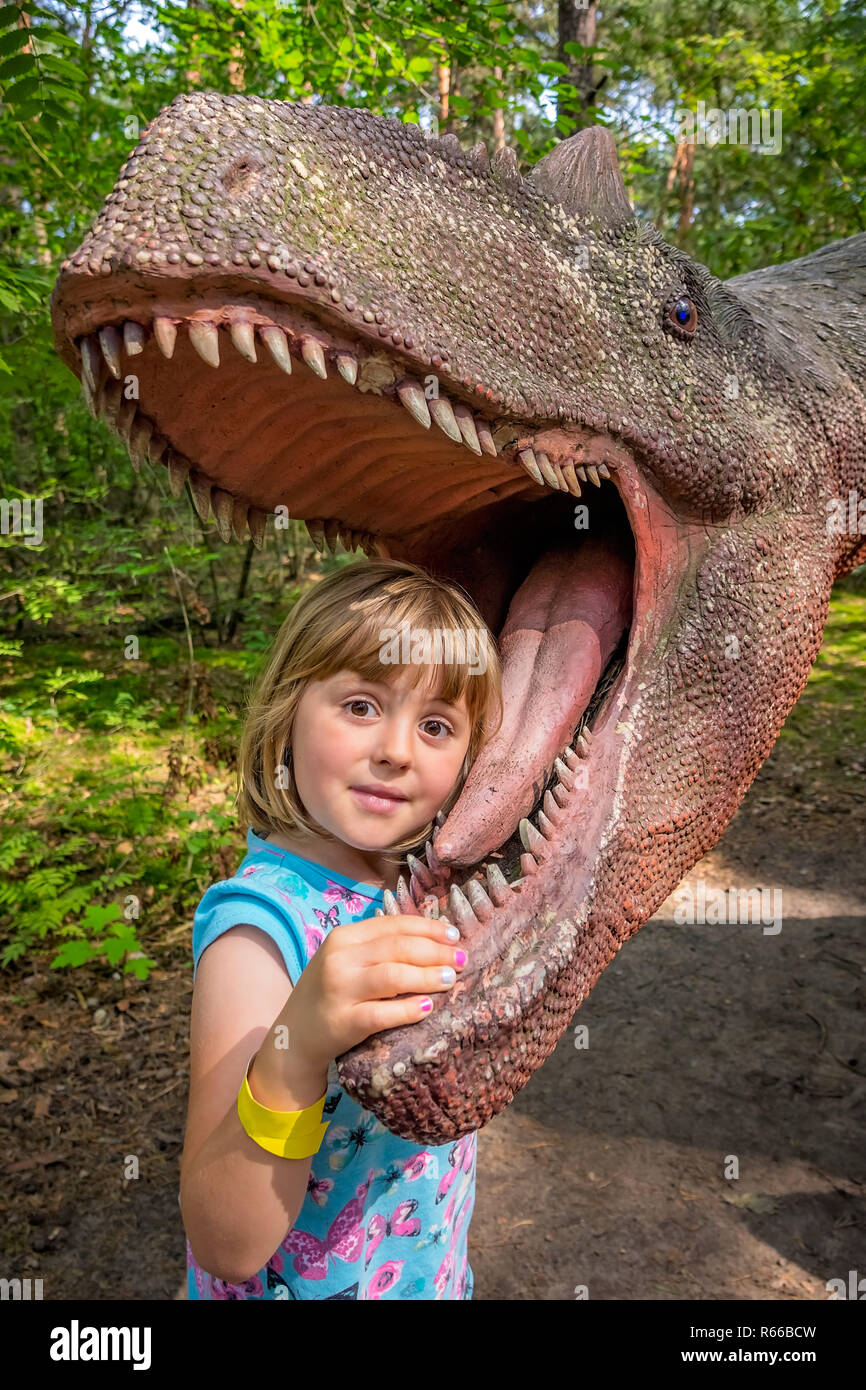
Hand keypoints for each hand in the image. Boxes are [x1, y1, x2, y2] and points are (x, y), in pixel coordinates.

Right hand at [282, 913, 467, 1073]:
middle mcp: (339, 959)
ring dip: (427, 976)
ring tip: (451, 979)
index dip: (427, 928)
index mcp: (343, 938)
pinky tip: (428, 1007)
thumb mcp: (346, 961)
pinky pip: (383, 1013)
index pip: (392, 925)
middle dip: (435, 952)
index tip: (454, 936)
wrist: (294, 1036)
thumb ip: (379, 948)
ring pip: (393, 976)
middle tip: (461, 960)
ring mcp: (340, 990)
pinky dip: (409, 1009)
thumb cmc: (329, 993)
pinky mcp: (344, 1022)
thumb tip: (432, 940)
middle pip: (397, 948)